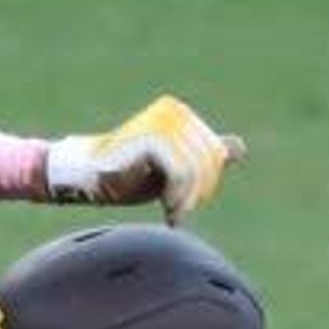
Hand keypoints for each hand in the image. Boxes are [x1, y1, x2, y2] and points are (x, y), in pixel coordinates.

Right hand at [45, 95, 245, 222]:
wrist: (87, 177)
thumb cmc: (126, 173)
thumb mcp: (173, 167)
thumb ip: (203, 156)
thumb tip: (240, 147)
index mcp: (181, 116)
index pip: (215, 153)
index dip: (207, 182)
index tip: (188, 203)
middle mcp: (174, 114)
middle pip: (208, 161)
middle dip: (197, 193)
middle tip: (180, 214)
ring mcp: (162, 124)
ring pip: (196, 169)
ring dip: (186, 199)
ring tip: (173, 214)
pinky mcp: (150, 139)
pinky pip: (180, 172)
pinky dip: (177, 196)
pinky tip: (166, 209)